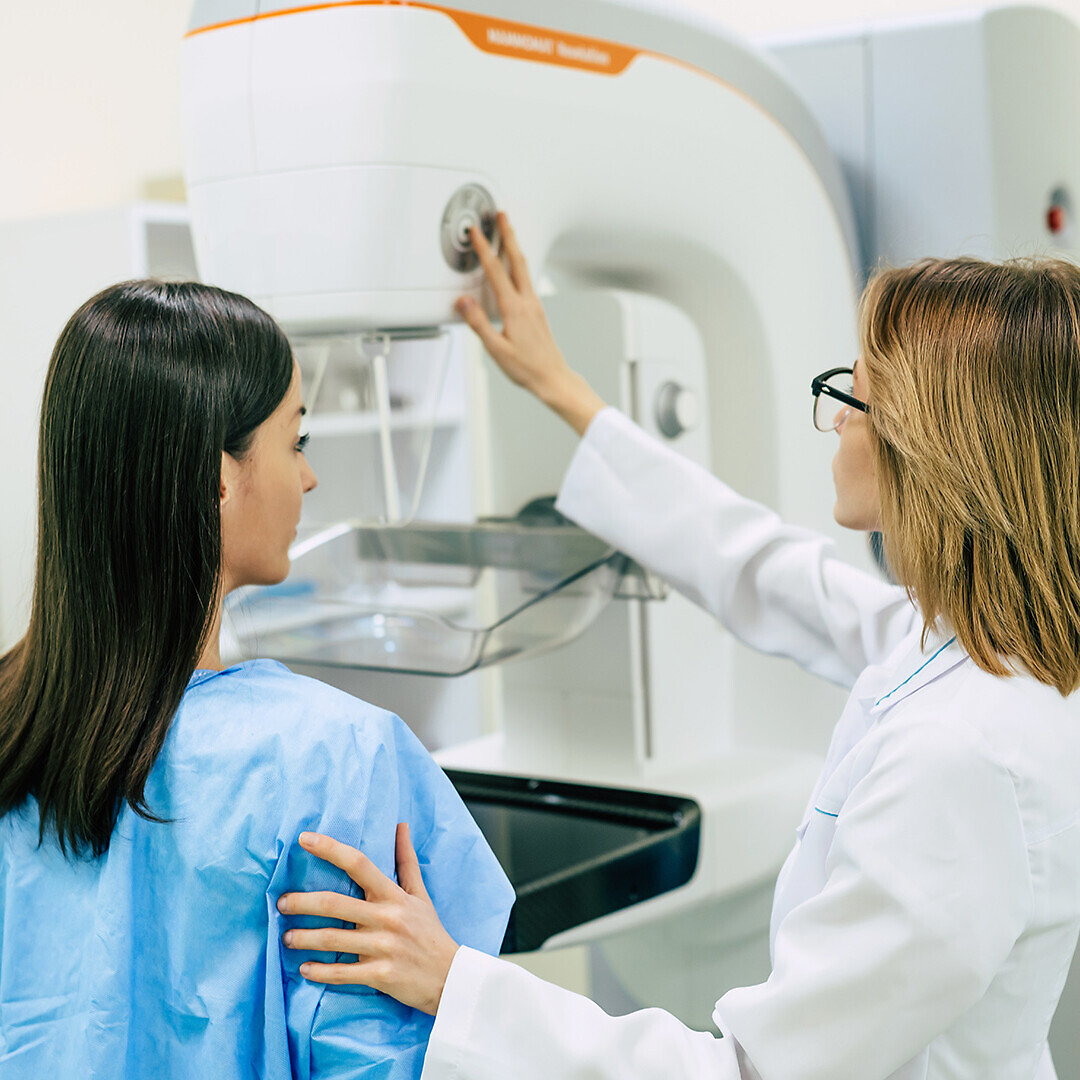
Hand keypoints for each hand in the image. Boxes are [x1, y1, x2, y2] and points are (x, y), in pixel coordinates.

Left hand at [277, 823, 458, 1015]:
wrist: (451, 977)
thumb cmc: (431, 932)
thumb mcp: (420, 894)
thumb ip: (406, 860)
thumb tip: (400, 825)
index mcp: (394, 895)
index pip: (359, 863)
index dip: (330, 849)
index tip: (304, 839)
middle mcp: (387, 918)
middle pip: (335, 904)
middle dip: (302, 902)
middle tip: (281, 902)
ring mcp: (382, 948)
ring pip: (332, 940)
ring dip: (304, 938)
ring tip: (286, 936)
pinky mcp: (380, 975)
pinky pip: (342, 974)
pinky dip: (319, 972)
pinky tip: (304, 969)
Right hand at [456, 211, 606, 435]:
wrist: (553, 377)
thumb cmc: (526, 368)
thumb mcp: (496, 349)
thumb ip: (478, 324)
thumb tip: (463, 303)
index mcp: (514, 309)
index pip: (496, 272)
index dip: (485, 250)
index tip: (477, 233)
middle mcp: (527, 302)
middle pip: (516, 260)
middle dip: (509, 235)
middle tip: (502, 215)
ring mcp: (535, 305)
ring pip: (524, 267)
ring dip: (514, 247)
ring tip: (508, 232)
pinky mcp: (537, 311)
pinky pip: (526, 279)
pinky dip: (518, 264)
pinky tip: (515, 266)